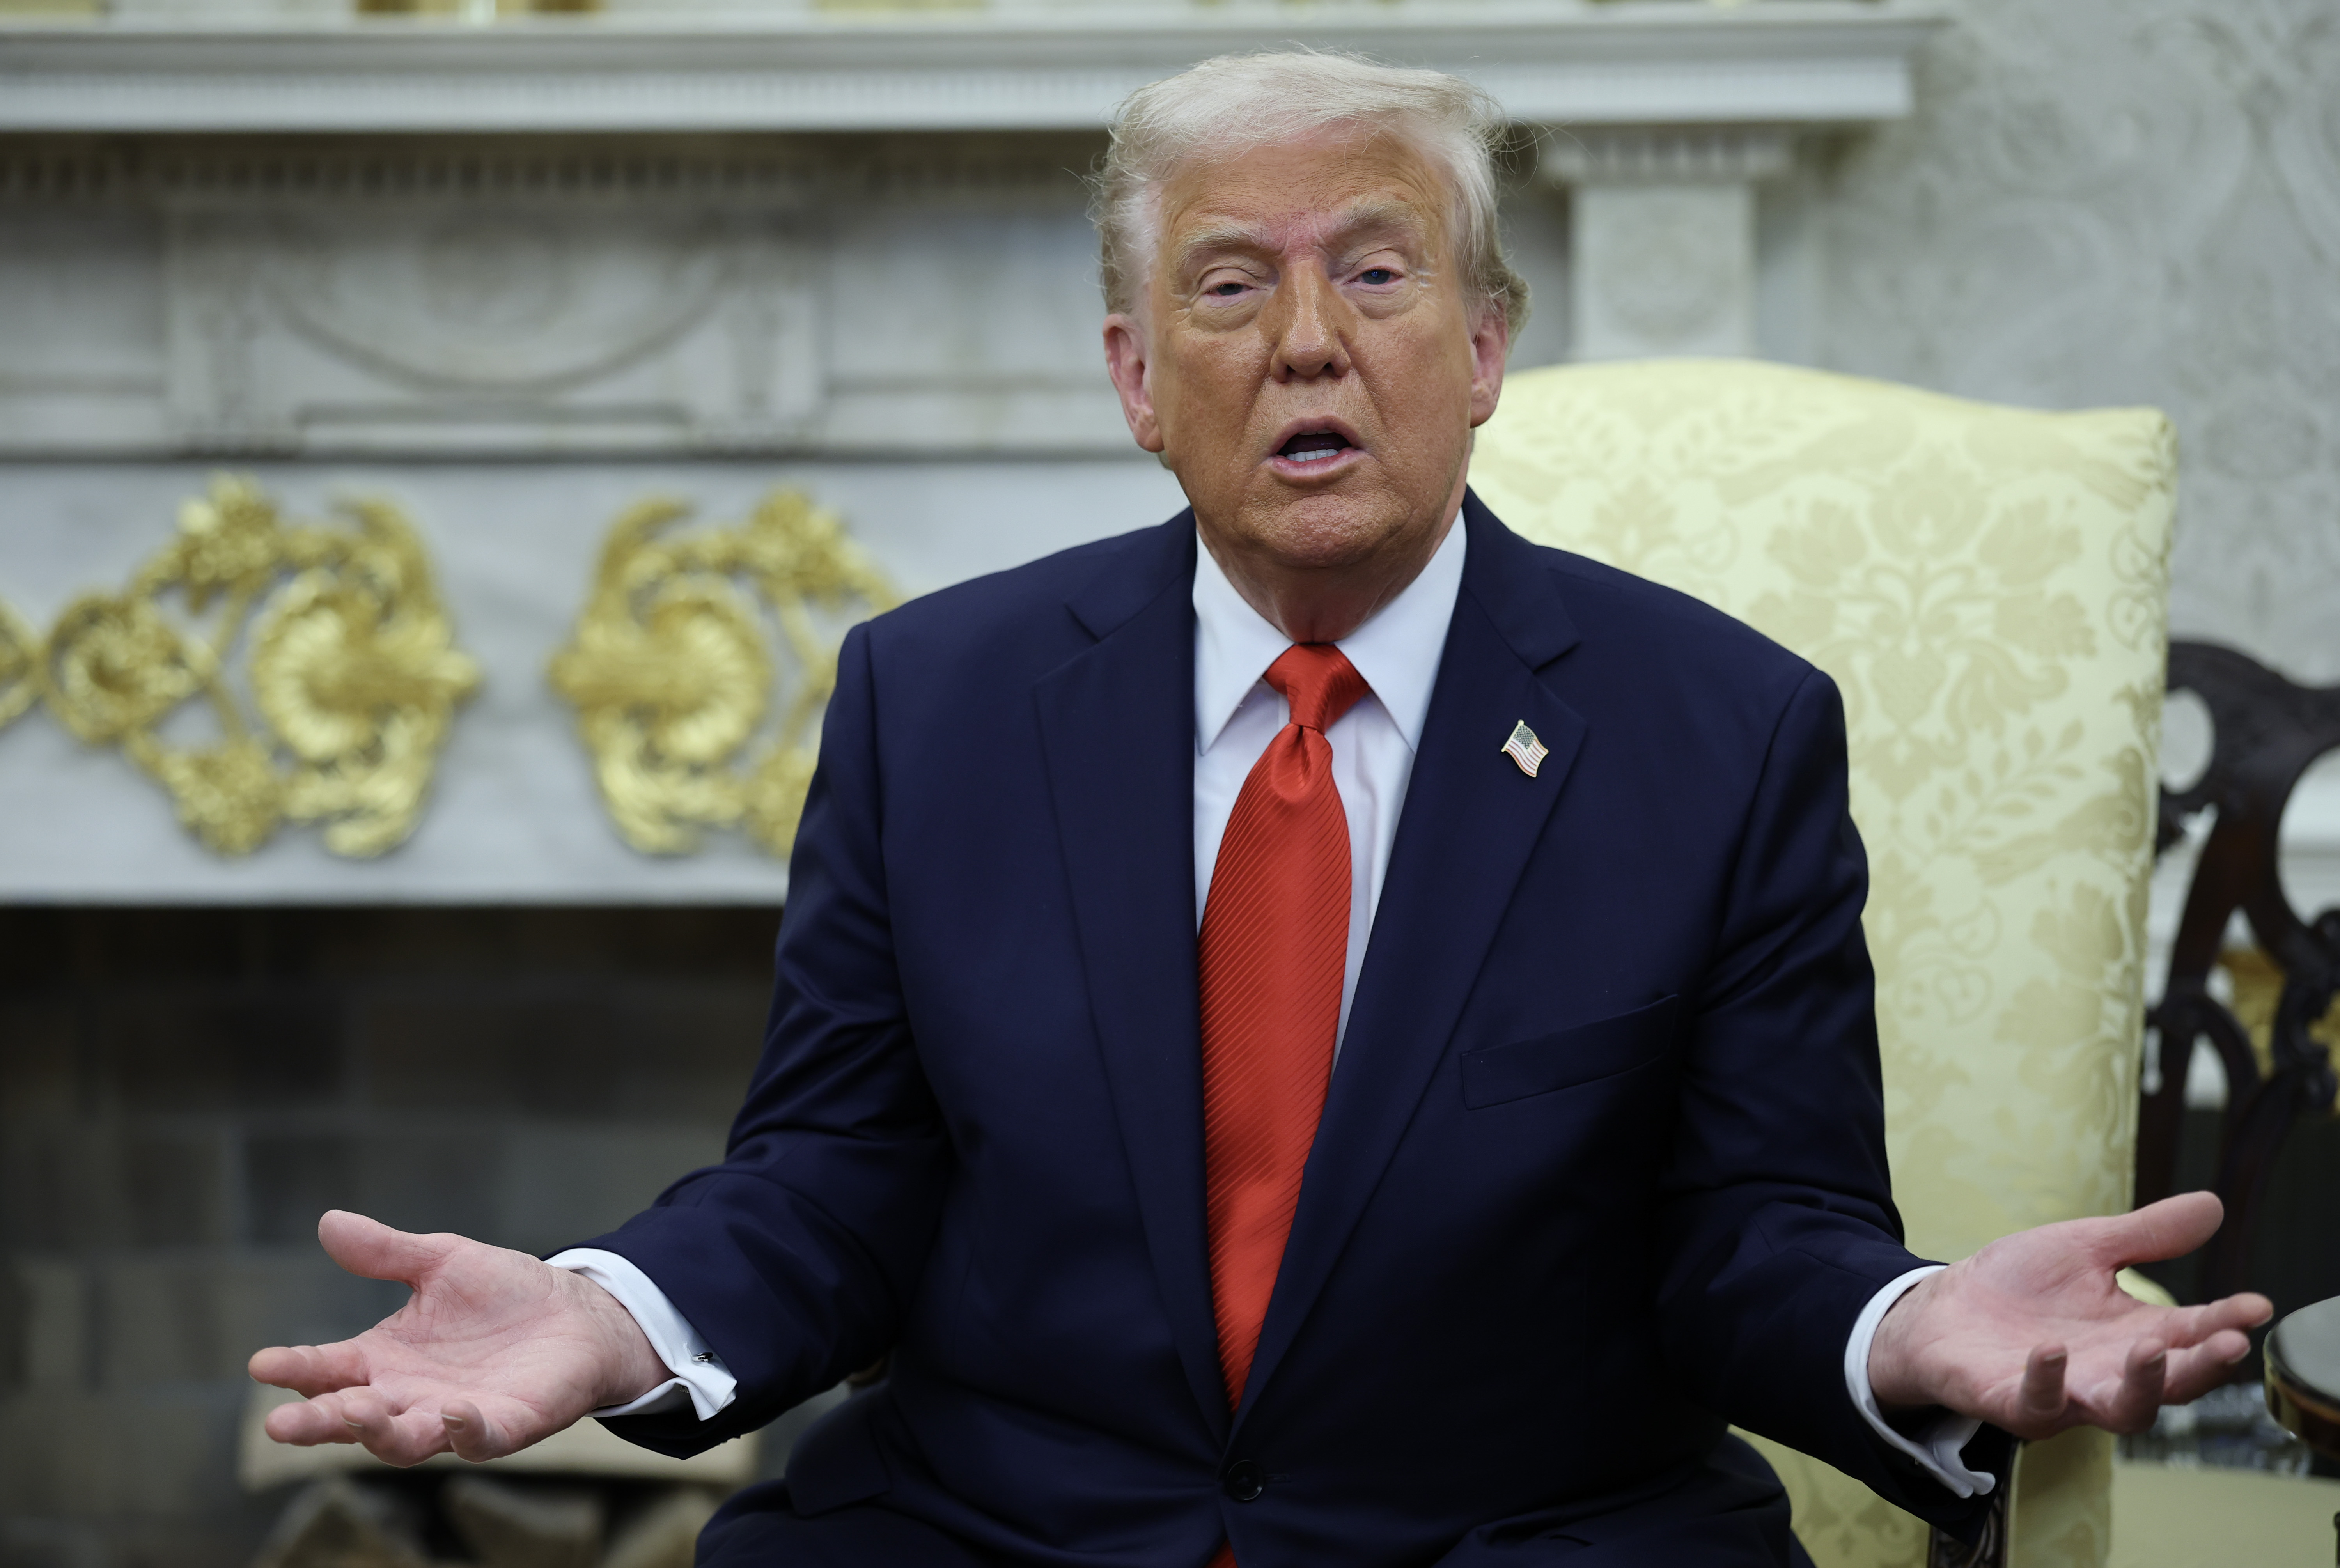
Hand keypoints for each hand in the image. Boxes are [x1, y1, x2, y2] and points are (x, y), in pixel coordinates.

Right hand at [248, 1210, 669, 1465]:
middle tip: (278, 1424)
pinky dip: (466, 1431)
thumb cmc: (503, 1292)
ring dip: (377, 1431)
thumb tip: (328, 1221)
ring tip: (354, 1411)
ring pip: (404, 1440)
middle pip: (352, 1418)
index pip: (328, 1370)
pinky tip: (456, 1413)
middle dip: (317, 1421)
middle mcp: (410, 1396)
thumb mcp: (440, 1261)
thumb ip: (385, 1252)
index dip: (295, 1368)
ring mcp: (455, 1416)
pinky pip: (480, 1440)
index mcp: (385, 1359)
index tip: (261, 1363)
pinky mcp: (505, 1425)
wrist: (576, 1313)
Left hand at [1868, 1191, 2272, 1439]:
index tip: (2256, 1305)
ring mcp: (2065, 1394)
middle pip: (2171, 1384)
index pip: (2192, 1334)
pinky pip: (2038, 1405)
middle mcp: (2108, 1372)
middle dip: (2202, 1367)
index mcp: (2132, 1334)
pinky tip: (2051, 1350)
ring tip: (2153, 1346)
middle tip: (2229, 1342)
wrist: (1942, 1309)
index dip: (2226, 1322)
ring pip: (2121, 1409)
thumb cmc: (2019, 1285)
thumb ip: (2146, 1236)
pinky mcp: (2014, 1402)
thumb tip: (2212, 1205)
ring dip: (2142, 1383)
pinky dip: (2048, 1380)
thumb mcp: (2086, 1247)